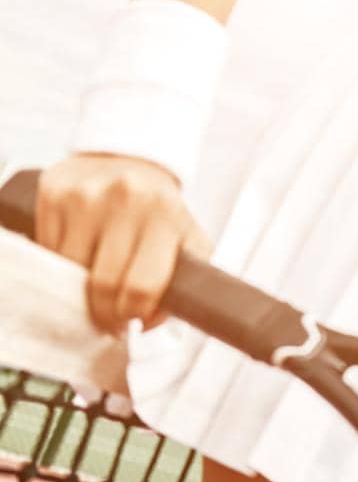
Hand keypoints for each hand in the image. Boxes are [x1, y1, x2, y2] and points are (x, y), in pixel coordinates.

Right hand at [36, 153, 212, 332]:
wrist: (130, 158)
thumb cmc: (160, 209)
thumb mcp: (187, 239)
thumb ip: (182, 283)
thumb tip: (150, 322)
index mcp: (166, 215)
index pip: (142, 286)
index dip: (132, 315)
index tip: (130, 321)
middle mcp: (126, 201)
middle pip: (103, 285)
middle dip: (105, 313)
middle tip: (110, 318)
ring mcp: (85, 195)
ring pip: (69, 271)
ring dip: (80, 288)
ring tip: (95, 281)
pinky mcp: (52, 192)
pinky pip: (47, 250)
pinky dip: (60, 263)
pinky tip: (78, 253)